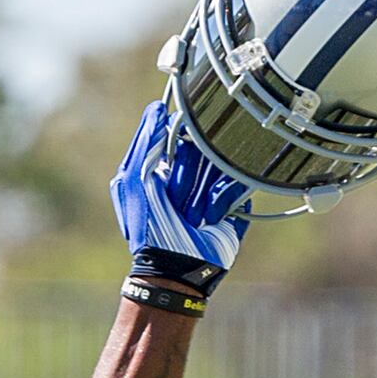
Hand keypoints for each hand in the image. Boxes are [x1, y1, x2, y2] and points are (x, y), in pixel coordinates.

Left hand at [111, 99, 249, 281]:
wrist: (175, 269)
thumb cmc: (149, 227)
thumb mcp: (136, 179)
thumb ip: (146, 142)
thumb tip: (158, 108)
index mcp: (164, 169)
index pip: (178, 136)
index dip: (176, 142)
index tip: (173, 155)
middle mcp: (189, 177)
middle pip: (202, 148)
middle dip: (192, 168)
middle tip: (179, 193)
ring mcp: (212, 192)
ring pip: (222, 164)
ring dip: (207, 186)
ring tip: (193, 211)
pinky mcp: (233, 209)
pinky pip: (240, 187)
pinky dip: (224, 198)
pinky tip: (210, 216)